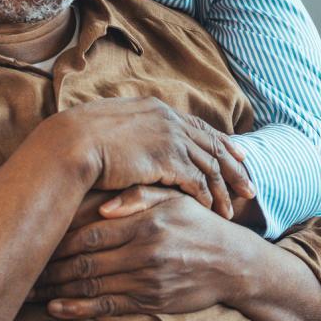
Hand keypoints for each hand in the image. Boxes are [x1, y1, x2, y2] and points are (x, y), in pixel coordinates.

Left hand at [28, 191, 257, 318]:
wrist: (232, 262)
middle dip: (50, 266)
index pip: (91, 231)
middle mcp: (144, 252)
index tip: (37, 237)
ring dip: (57, 290)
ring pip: (92, 285)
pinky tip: (56, 308)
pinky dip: (78, 308)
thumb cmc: (197, 224)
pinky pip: (107, 306)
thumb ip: (140, 195)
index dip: (59, 237)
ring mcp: (147, 280)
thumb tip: (103, 203)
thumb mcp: (174, 199)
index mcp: (146, 222)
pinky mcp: (150, 301)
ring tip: (31, 289)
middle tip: (24, 267)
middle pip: (84, 261)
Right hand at [59, 97, 253, 218]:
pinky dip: (207, 196)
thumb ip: (131, 130)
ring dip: (223, 189)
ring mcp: (170, 138)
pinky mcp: (167, 159)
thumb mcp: (110, 125)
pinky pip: (197, 181)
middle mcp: (169, 120)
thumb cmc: (80, 139)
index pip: (199, 126)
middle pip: (213, 145)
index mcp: (157, 109)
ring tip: (233, 209)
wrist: (71, 143)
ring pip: (209, 165)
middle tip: (250, 185)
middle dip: (234, 167)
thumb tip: (131, 140)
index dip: (221, 141)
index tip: (238, 154)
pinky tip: (211, 211)